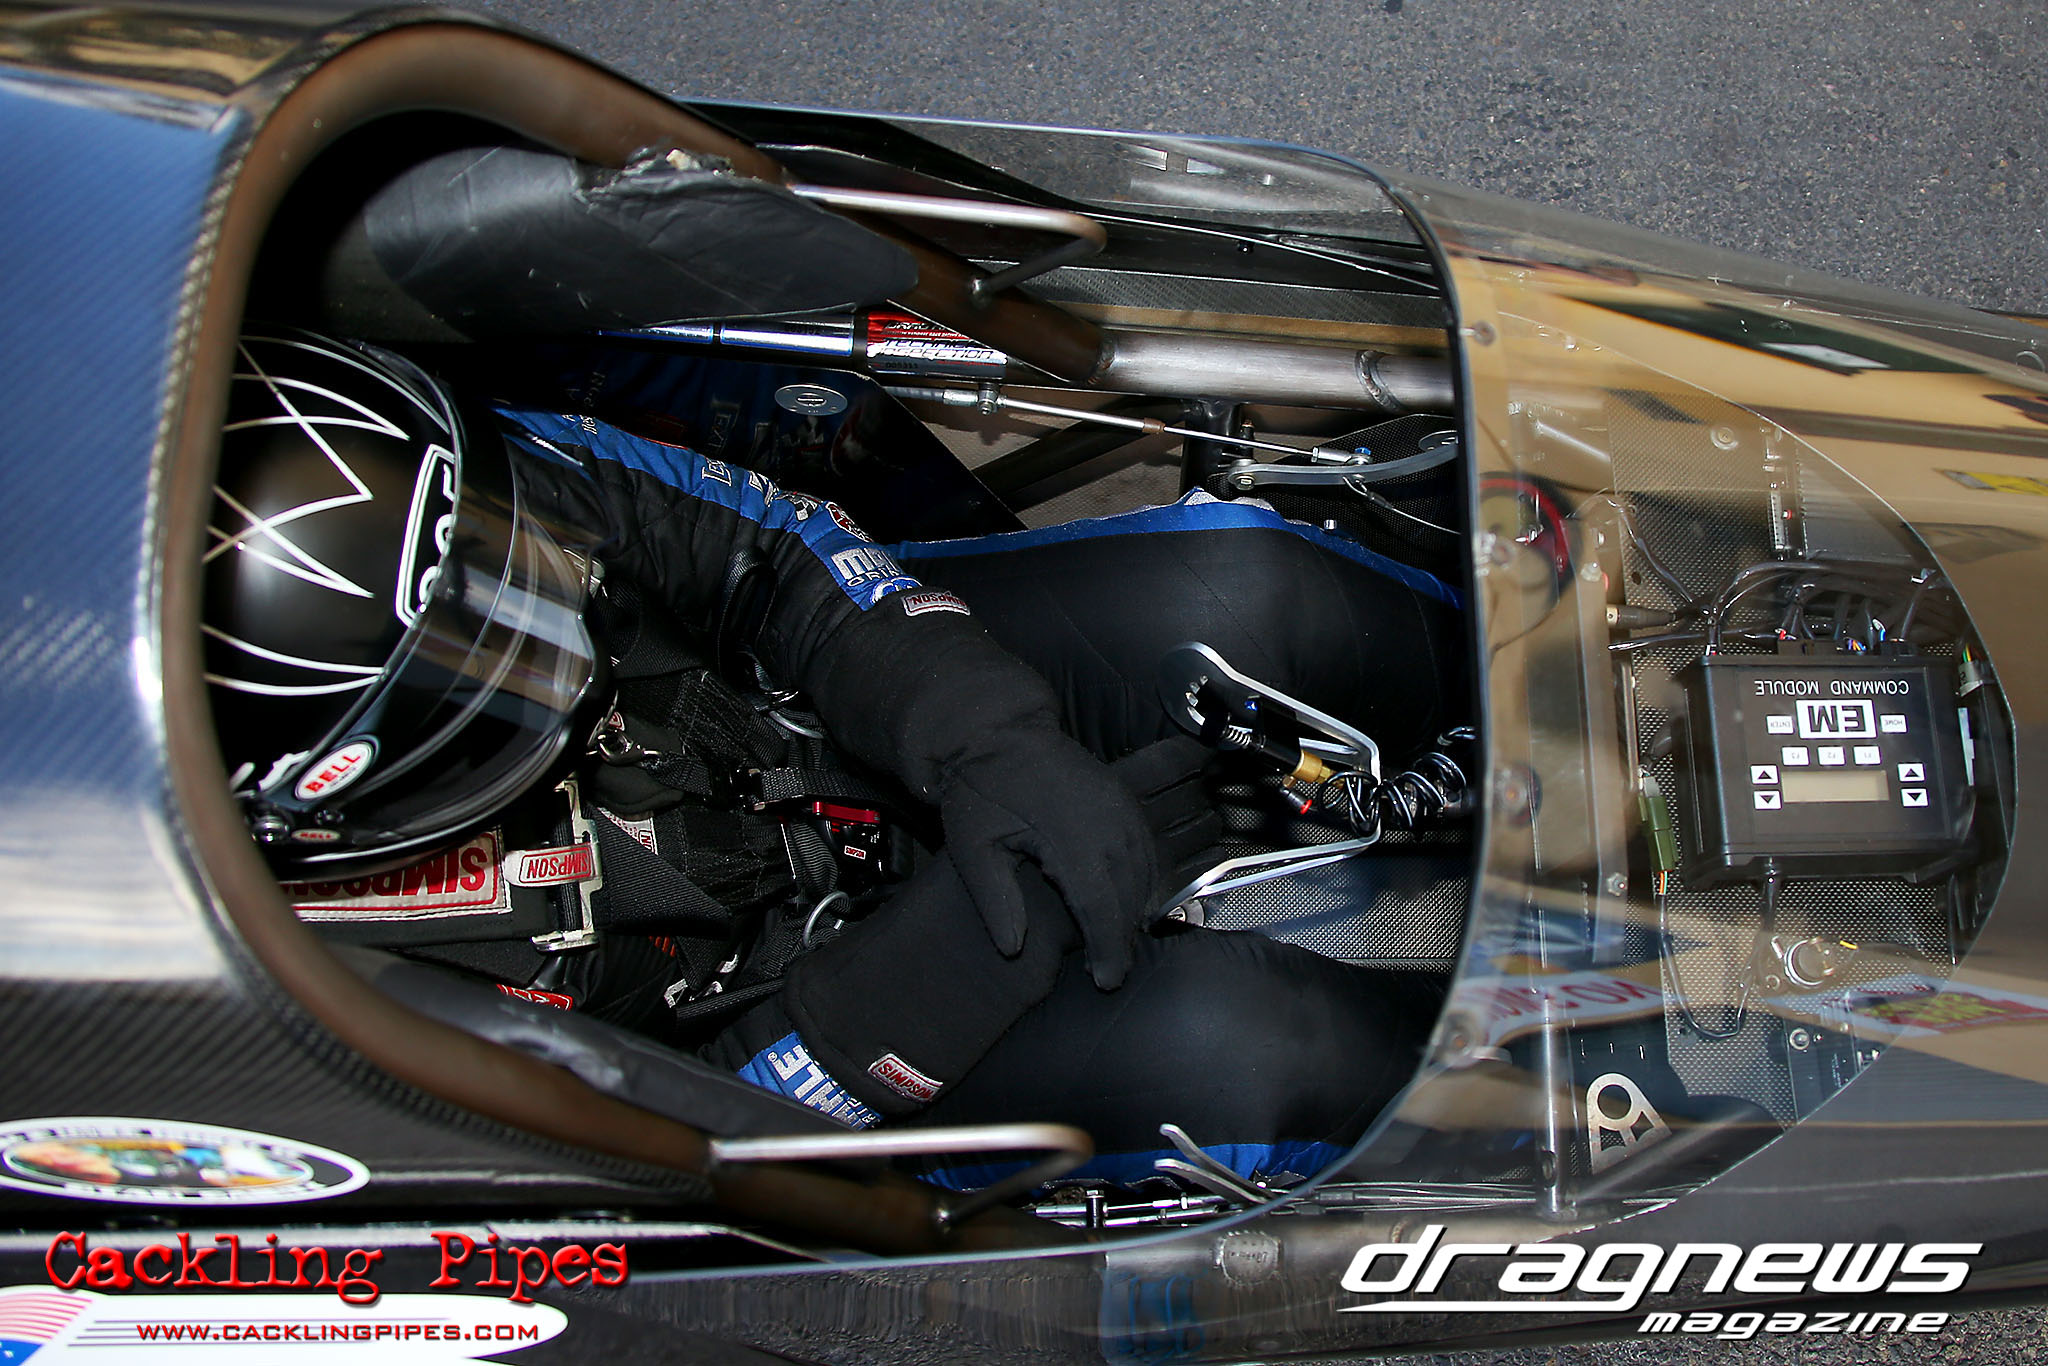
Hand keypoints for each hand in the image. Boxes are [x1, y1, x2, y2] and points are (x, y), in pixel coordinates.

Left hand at [938, 730, 1159, 989]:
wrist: (995, 729)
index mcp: (1069, 837)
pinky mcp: (1121, 797)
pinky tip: (1125, 901)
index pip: (1100, 907)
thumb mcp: (973, 848)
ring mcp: (1119, 805)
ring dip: (1135, 910)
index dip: (1106, 949)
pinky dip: (1141, 880)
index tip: (1105, 981)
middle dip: (1123, 938)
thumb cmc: (979, 788)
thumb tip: (1013, 949)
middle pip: (1129, 895)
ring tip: (1116, 944)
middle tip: (1109, 972)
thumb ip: (994, 900)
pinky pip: (1145, 847)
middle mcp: (1105, 821)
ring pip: (1145, 872)